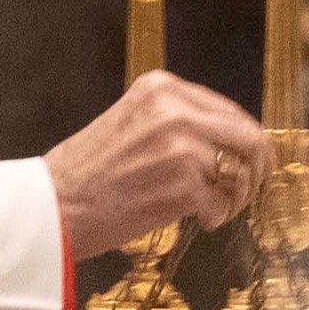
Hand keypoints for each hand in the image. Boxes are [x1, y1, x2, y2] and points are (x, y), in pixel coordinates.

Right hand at [43, 70, 269, 254]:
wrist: (51, 206)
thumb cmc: (85, 173)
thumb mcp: (129, 122)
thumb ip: (174, 121)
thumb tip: (227, 138)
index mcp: (160, 89)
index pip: (230, 111)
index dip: (246, 140)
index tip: (249, 160)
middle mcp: (175, 111)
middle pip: (249, 138)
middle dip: (256, 167)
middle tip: (248, 188)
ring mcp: (181, 148)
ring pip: (241, 174)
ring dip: (234, 198)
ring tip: (213, 209)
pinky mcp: (184, 186)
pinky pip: (223, 204)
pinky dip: (214, 217)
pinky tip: (195, 220)